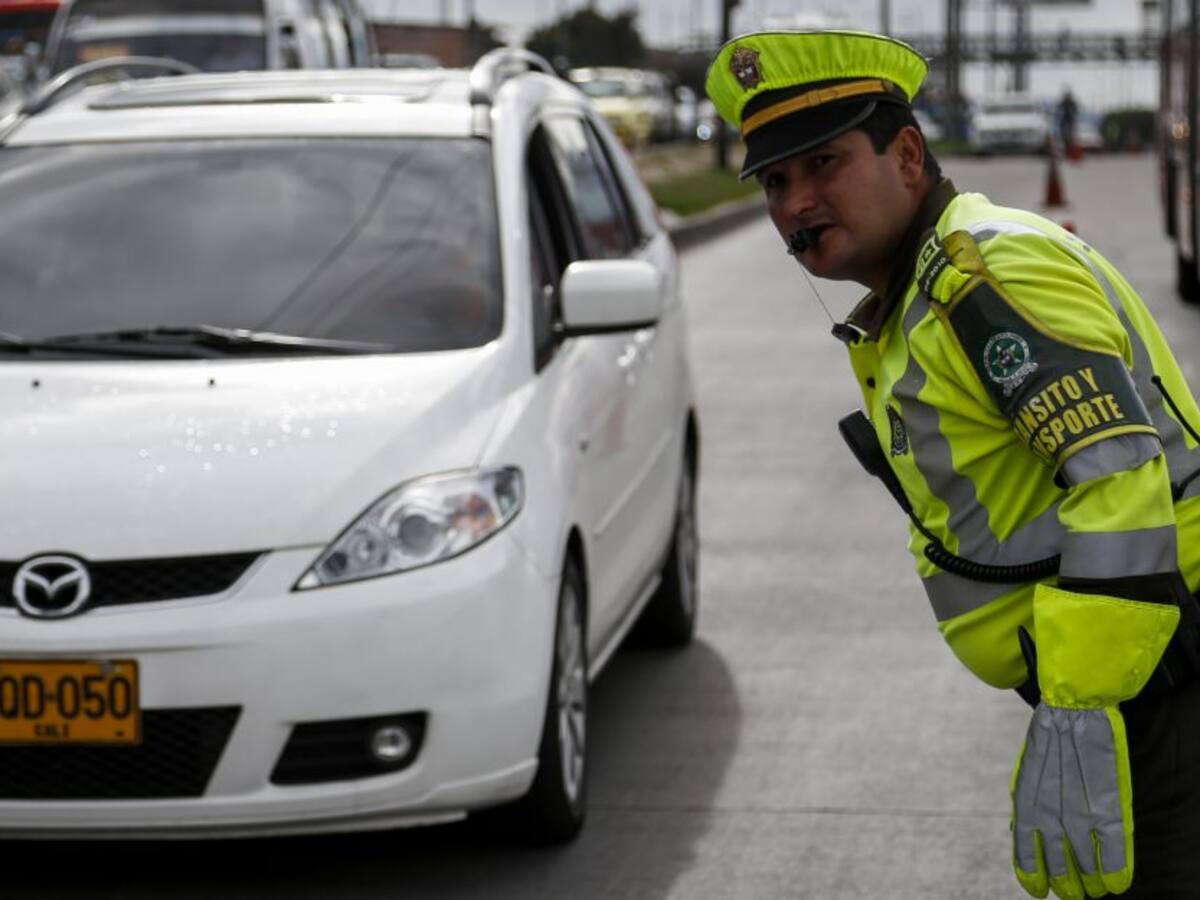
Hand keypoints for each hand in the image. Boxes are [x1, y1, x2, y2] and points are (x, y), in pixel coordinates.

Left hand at [1011, 702, 1133, 898]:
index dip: (1034, 879)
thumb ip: (1026, 807)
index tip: (1040, 891)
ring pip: (1088, 869)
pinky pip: (1115, 856)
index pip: (1026, 859)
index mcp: (1026, 809)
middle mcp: (1051, 819)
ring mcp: (1082, 817)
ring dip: (1091, 884)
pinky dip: (1117, 873)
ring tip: (1094, 890)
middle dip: (1067, 886)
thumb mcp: (1025, 775)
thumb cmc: (1048, 741)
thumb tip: (1023, 836)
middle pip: (1060, 870)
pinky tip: (1116, 882)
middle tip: (1073, 892)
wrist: (1074, 712)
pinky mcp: (1110, 811)